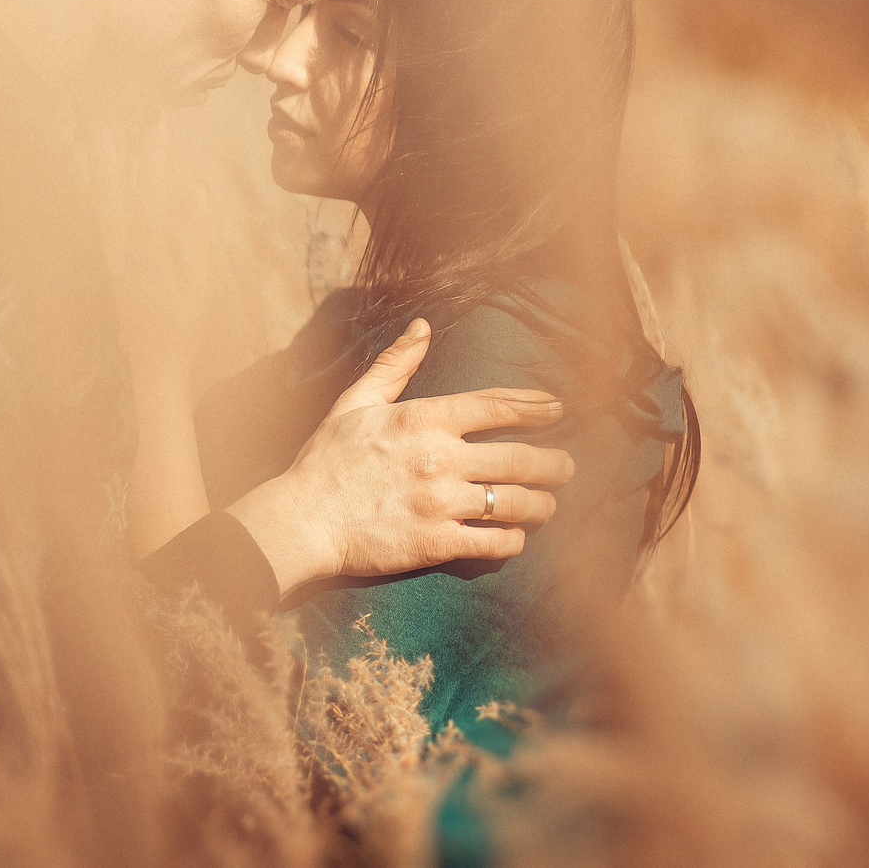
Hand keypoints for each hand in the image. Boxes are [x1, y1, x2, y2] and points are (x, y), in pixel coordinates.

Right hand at [227, 317, 574, 594]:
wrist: (302, 520)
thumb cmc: (327, 459)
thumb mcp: (356, 401)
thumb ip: (396, 363)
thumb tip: (423, 325)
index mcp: (424, 419)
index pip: (495, 406)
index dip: (534, 406)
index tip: (557, 409)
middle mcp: (440, 460)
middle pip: (520, 458)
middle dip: (553, 463)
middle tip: (567, 466)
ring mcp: (440, 504)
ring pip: (514, 504)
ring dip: (541, 503)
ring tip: (548, 503)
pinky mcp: (436, 544)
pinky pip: (492, 544)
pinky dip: (512, 541)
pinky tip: (515, 537)